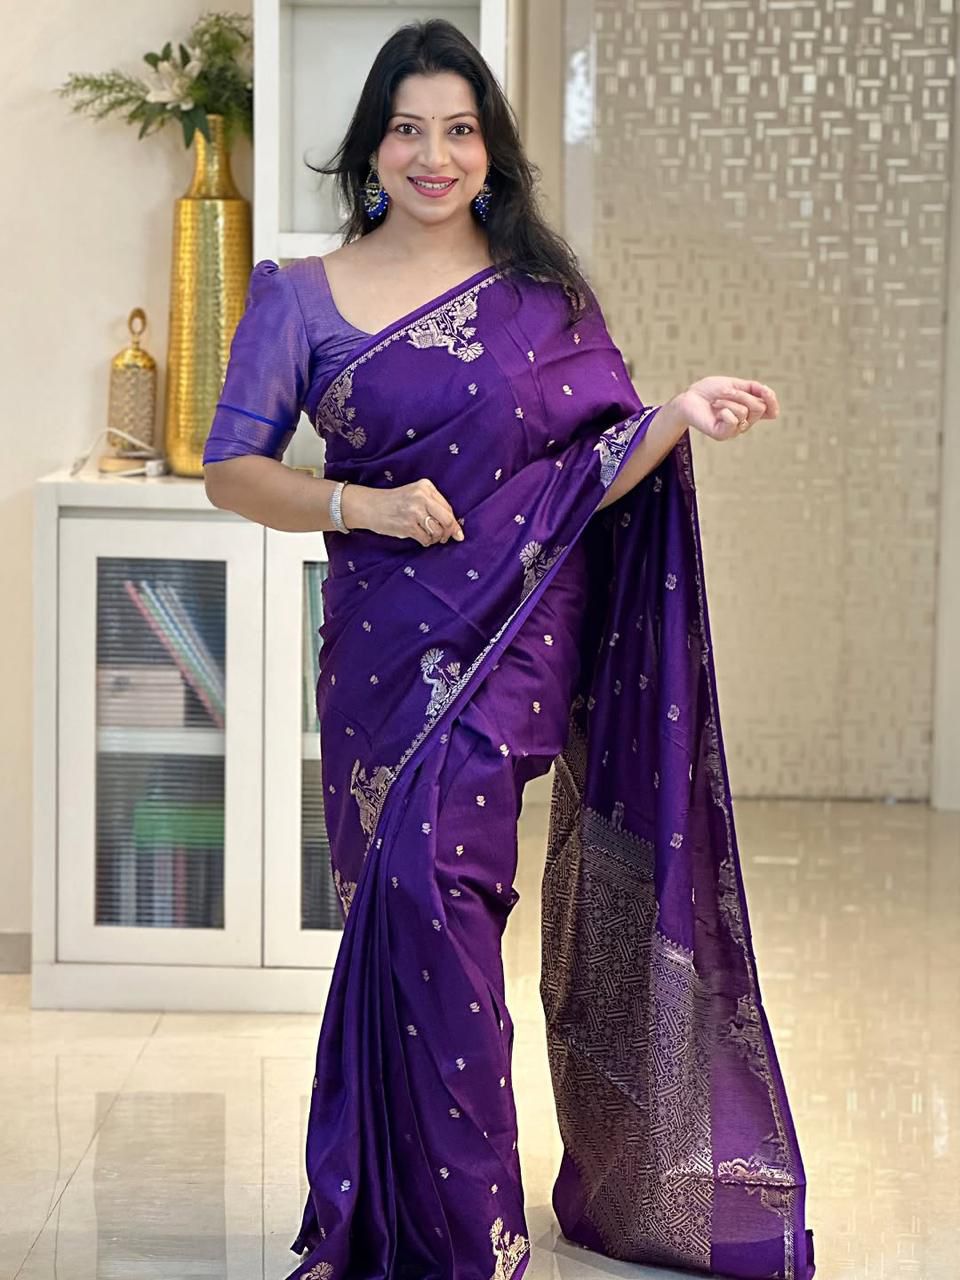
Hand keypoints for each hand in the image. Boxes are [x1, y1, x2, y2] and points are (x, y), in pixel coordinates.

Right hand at [341, 478, 464, 546]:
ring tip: (429, 537)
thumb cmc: (394, 502)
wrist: (370, 506)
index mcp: (426, 486)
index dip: (454, 523)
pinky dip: (426, 542)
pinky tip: (421, 540)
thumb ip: (433, 505)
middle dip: (450, 532)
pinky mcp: (408, 525)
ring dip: (436, 538)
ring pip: (437, 531)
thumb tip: (454, 526)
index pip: (448, 508)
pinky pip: (426, 538)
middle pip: (447, 519)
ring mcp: (414, 511)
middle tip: (446, 539)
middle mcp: (422, 497)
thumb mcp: (415, 494)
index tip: (457, 533)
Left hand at [666, 376, 779, 441]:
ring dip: (728, 400)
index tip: (764, 390)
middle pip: (759, 407)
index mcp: (749, 410)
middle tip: (725, 393)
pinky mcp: (723, 435)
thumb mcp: (735, 384)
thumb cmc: (710, 391)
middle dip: (742, 395)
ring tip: (716, 402)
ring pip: (744, 411)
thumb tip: (768, 392)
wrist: (689, 397)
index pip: (770, 411)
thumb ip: (753, 388)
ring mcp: (734, 430)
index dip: (772, 401)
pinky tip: (716, 410)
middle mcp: (745, 422)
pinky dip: (724, 410)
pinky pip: (733, 420)